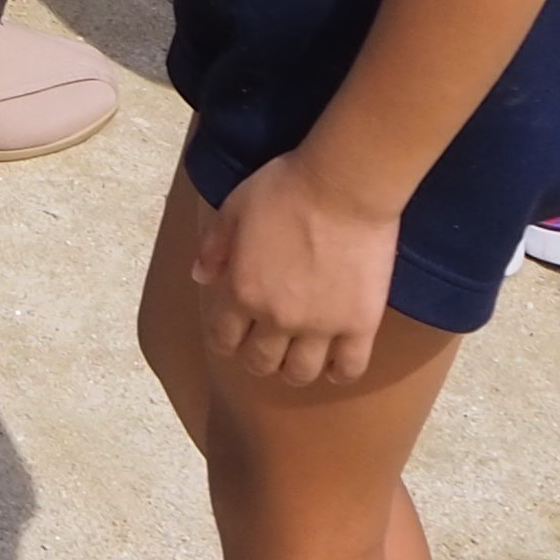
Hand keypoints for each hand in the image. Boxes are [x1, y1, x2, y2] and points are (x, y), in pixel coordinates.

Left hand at [192, 148, 402, 388]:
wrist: (343, 186)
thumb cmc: (284, 189)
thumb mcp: (234, 209)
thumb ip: (213, 247)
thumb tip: (199, 277)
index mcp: (242, 291)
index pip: (223, 339)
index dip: (224, 340)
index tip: (231, 335)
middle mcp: (278, 318)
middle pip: (261, 362)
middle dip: (257, 358)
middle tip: (265, 346)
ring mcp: (321, 326)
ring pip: (301, 373)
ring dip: (294, 369)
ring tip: (298, 356)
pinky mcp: (360, 325)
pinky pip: (349, 368)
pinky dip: (338, 373)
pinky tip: (334, 364)